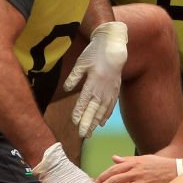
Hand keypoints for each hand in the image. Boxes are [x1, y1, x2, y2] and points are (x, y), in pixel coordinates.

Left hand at [65, 21, 127, 138]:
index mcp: (93, 80)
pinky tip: (102, 123)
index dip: (80, 112)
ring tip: (91, 133)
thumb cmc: (95, 52)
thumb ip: (74, 76)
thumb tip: (67, 88)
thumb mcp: (81, 62)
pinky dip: (106, 115)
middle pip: (95, 109)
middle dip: (88, 123)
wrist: (114, 46)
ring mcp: (110, 90)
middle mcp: (103, 88)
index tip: (75, 123)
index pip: (85, 100)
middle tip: (83, 135)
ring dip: (96, 122)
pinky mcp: (115, 89)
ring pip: (103, 109)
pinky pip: (111, 105)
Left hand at [94, 154, 177, 182]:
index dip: (104, 176)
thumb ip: (127, 159)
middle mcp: (137, 172)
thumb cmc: (160, 165)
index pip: (114, 169)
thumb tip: (113, 158)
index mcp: (135, 163)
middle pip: (115, 180)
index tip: (97, 181)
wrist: (178, 171)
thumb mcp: (144, 158)